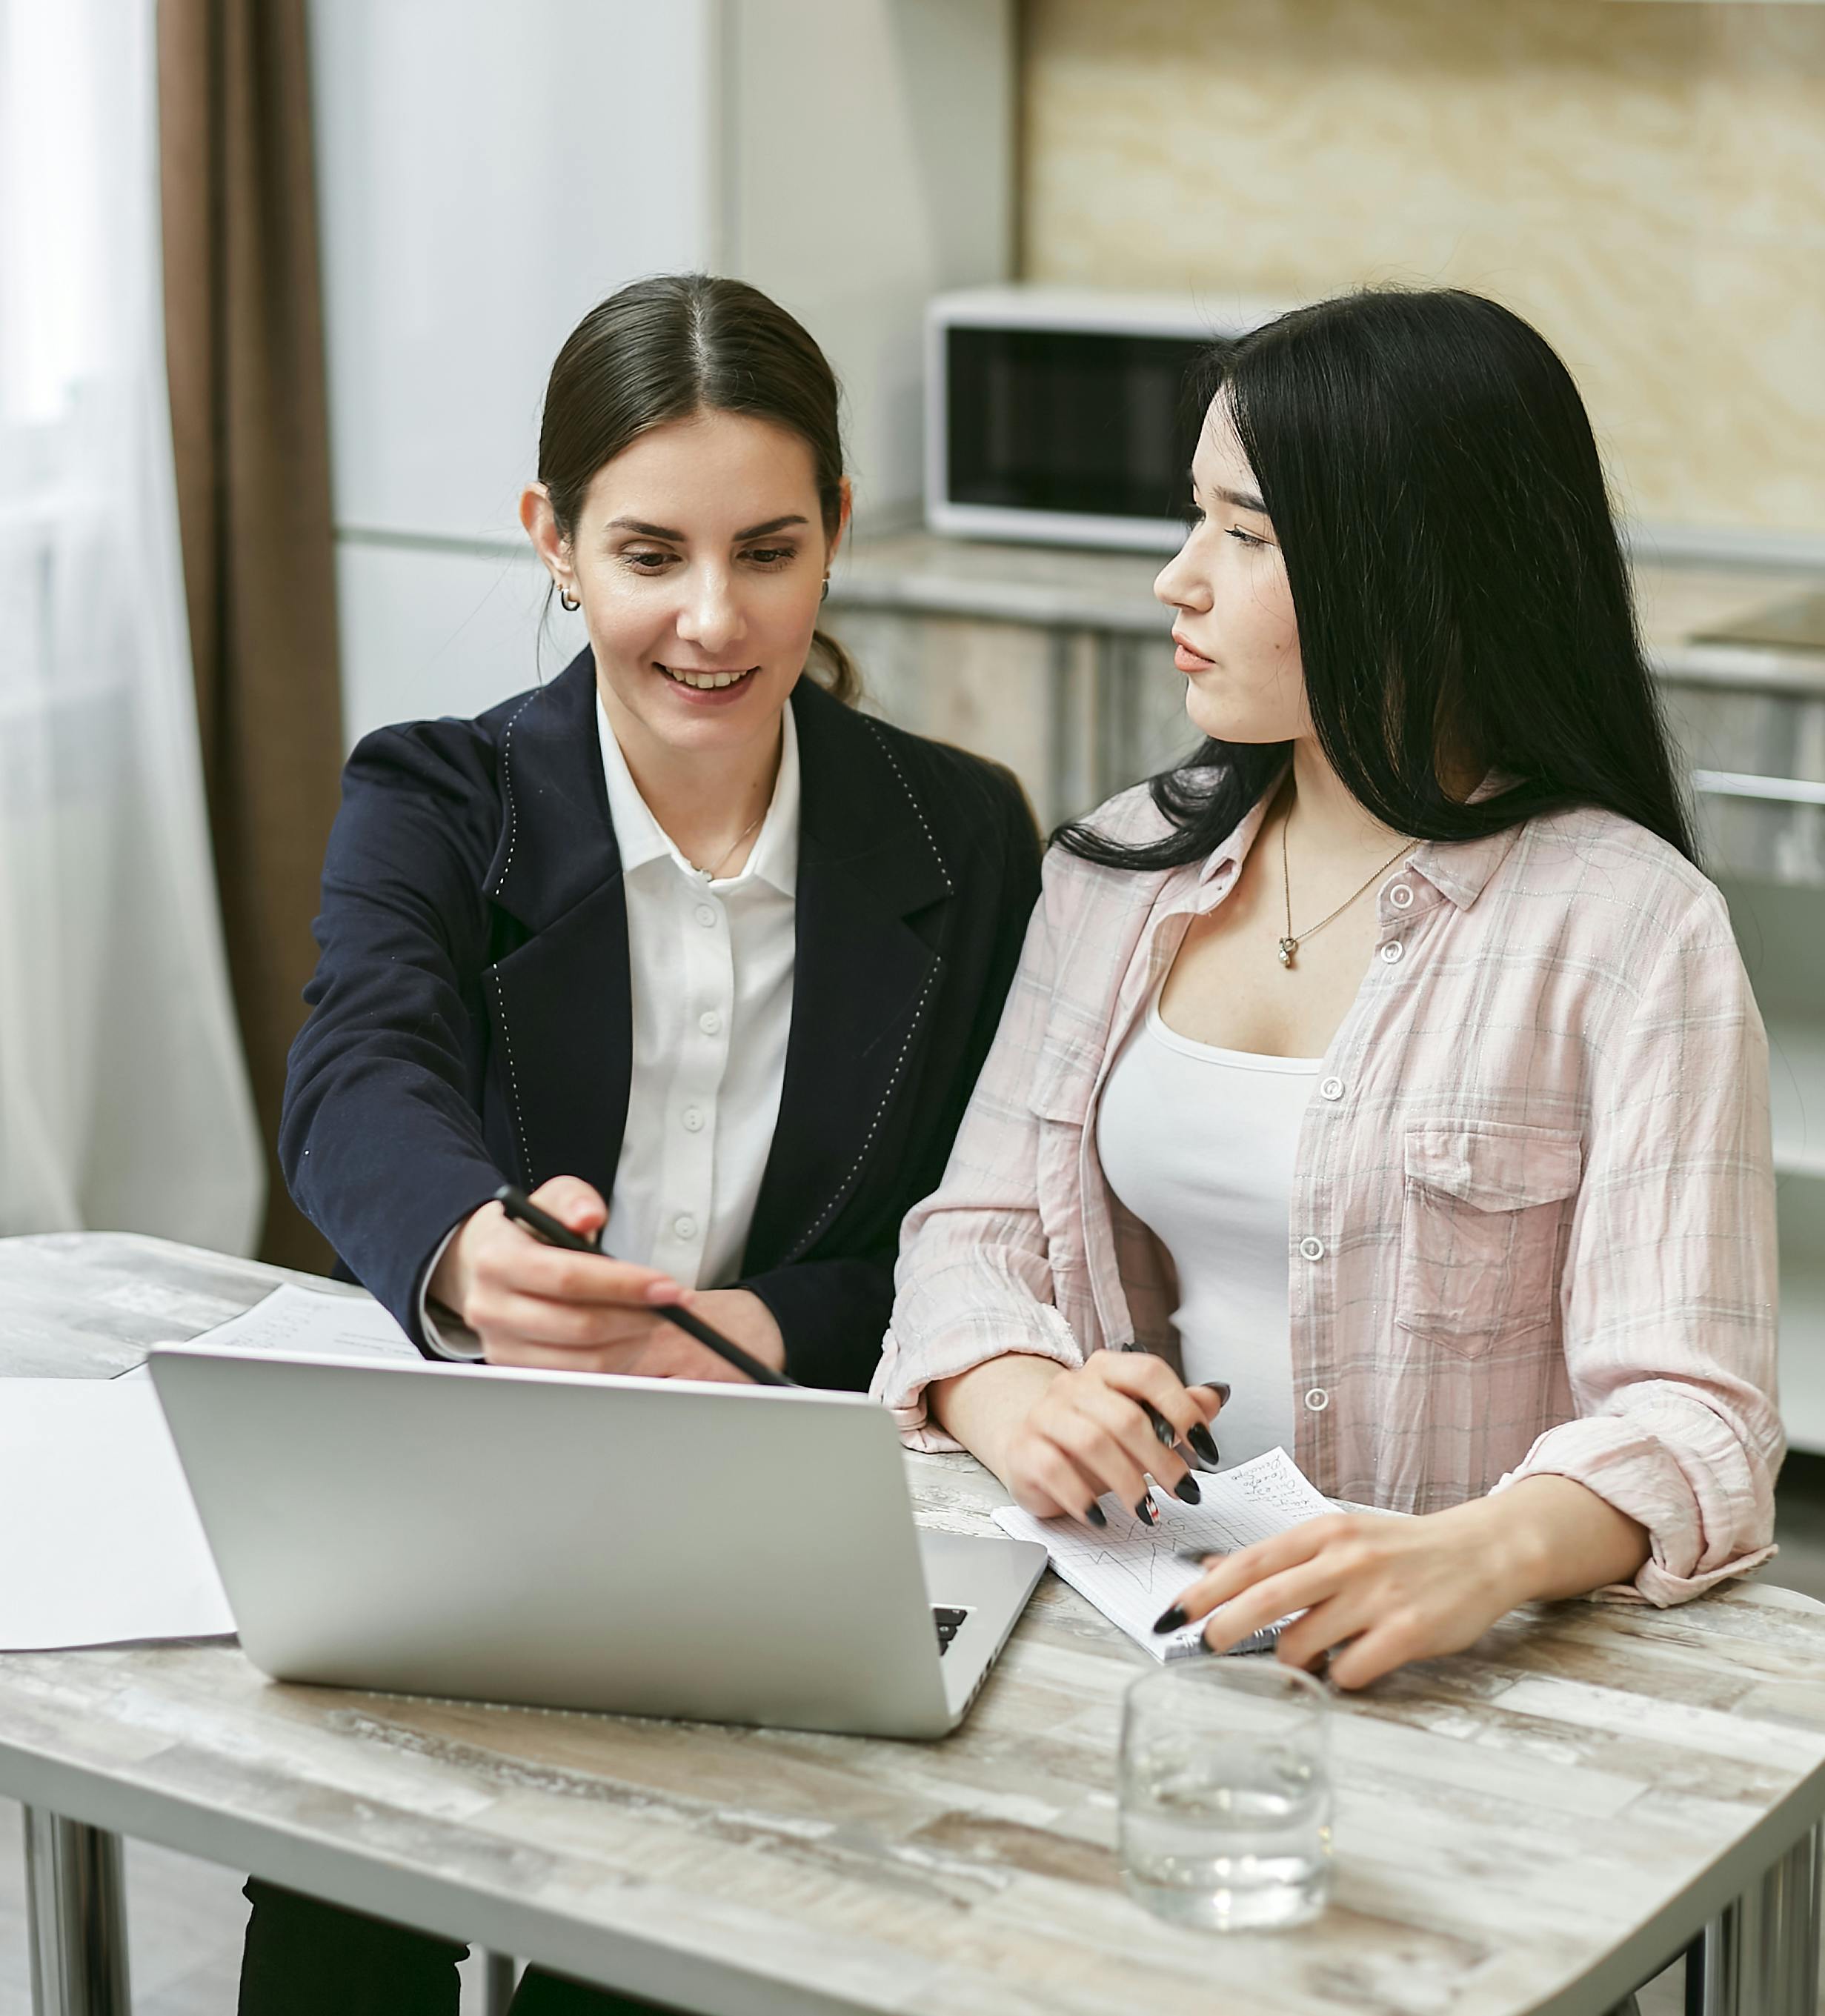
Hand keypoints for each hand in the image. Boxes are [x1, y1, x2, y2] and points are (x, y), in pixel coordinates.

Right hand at [430, 1175, 784, 1379]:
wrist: (489, 1267)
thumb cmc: (531, 1234)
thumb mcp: (551, 1201)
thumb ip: (573, 1200)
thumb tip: (589, 1216)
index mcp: (497, 1260)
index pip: (568, 1278)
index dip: (624, 1284)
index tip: (667, 1286)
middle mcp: (490, 1308)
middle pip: (580, 1326)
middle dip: (638, 1316)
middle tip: (673, 1303)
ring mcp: (501, 1347)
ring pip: (584, 1360)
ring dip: (632, 1341)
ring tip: (652, 1319)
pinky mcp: (517, 1373)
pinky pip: (578, 1379)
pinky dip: (615, 1361)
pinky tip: (629, 1337)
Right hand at [999, 1352, 1224, 1527]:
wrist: (1028, 1444)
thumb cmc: (1090, 1434)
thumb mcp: (1136, 1420)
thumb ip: (1176, 1410)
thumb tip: (1217, 1396)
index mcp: (1106, 1369)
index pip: (1149, 1374)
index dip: (1182, 1409)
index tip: (1206, 1448)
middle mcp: (1072, 1386)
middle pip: (1125, 1416)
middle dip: (1162, 1460)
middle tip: (1184, 1490)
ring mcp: (1044, 1415)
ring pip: (1092, 1443)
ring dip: (1128, 1482)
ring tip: (1146, 1510)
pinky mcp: (1023, 1450)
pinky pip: (1054, 1470)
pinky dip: (1083, 1498)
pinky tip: (1101, 1516)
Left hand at [1165, 1477, 1646, 1689]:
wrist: (1484, 1550)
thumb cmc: (1403, 1548)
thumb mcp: (1341, 1536)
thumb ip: (1284, 1557)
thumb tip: (1213, 1571)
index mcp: (1324, 1532)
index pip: (1250, 1561)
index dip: (1205, 1591)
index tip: (1170, 1614)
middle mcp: (1346, 1559)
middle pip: (1265, 1598)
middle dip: (1224, 1627)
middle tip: (1204, 1647)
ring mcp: (1376, 1597)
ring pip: (1303, 1641)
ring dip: (1290, 1659)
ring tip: (1303, 1655)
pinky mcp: (1406, 1633)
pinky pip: (1349, 1670)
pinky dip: (1338, 1676)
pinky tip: (1350, 1665)